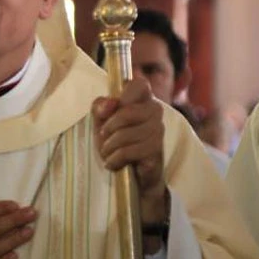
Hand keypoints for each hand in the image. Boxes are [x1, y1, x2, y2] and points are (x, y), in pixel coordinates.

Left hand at [93, 78, 167, 251]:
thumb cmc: (117, 142)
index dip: (122, 96)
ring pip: (125, 133)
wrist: (131, 174)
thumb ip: (100, 107)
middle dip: (108, 128)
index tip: (109, 112)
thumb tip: (109, 105)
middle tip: (104, 138)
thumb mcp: (102, 122)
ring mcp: (158, 131)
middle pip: (127, 111)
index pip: (139, 84)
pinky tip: (113, 163)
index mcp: (143, 99)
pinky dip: (115, 159)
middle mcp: (155, 111)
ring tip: (108, 153)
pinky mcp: (156, 151)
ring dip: (109, 146)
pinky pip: (128, 151)